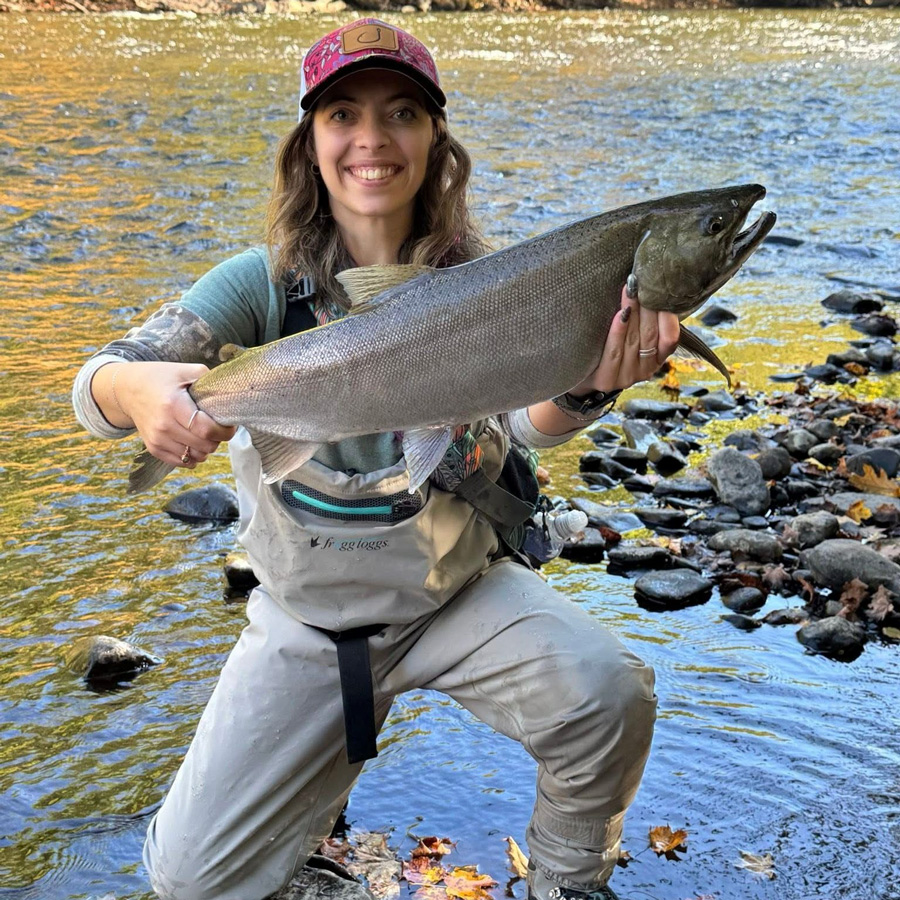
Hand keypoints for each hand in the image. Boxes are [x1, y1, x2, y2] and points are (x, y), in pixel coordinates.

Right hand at [100, 362, 236, 468]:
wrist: (128, 389)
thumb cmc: (162, 378)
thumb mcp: (186, 371)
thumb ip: (210, 381)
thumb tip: (230, 396)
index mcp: (173, 405)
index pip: (206, 430)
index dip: (224, 431)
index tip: (229, 425)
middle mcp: (164, 426)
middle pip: (204, 446)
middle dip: (217, 439)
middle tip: (217, 427)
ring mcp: (157, 439)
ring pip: (195, 457)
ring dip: (206, 448)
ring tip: (204, 433)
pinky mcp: (154, 448)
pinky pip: (183, 462)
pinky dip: (193, 456)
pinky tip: (194, 442)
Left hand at [569, 284, 680, 395]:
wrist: (582, 374)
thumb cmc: (609, 346)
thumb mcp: (633, 335)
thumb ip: (643, 320)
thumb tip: (646, 284)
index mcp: (657, 358)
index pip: (670, 338)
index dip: (668, 315)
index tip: (661, 290)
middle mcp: (645, 370)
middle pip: (650, 335)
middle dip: (648, 307)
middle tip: (643, 283)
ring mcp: (627, 377)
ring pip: (634, 341)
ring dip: (634, 313)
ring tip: (631, 291)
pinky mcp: (607, 380)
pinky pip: (614, 352)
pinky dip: (618, 331)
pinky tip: (620, 314)